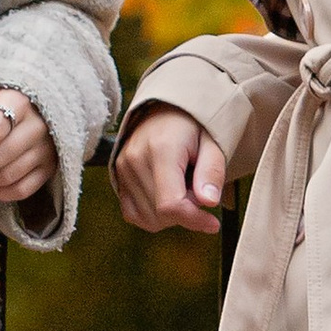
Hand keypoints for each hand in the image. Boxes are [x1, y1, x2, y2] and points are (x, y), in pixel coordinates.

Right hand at [113, 106, 224, 234]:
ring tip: (183, 189)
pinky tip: (167, 199)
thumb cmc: (194, 125)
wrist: (166, 107)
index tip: (213, 223)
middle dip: (186, 213)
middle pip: (160, 214)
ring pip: (148, 218)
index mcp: (161, 149)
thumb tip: (209, 202)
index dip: (194, 220)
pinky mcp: (118, 176)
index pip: (171, 204)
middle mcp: (136, 159)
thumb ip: (212, 171)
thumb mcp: (213, 142)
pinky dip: (153, 216)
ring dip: (171, 215)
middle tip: (199, 192)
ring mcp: (123, 168)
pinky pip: (133, 214)